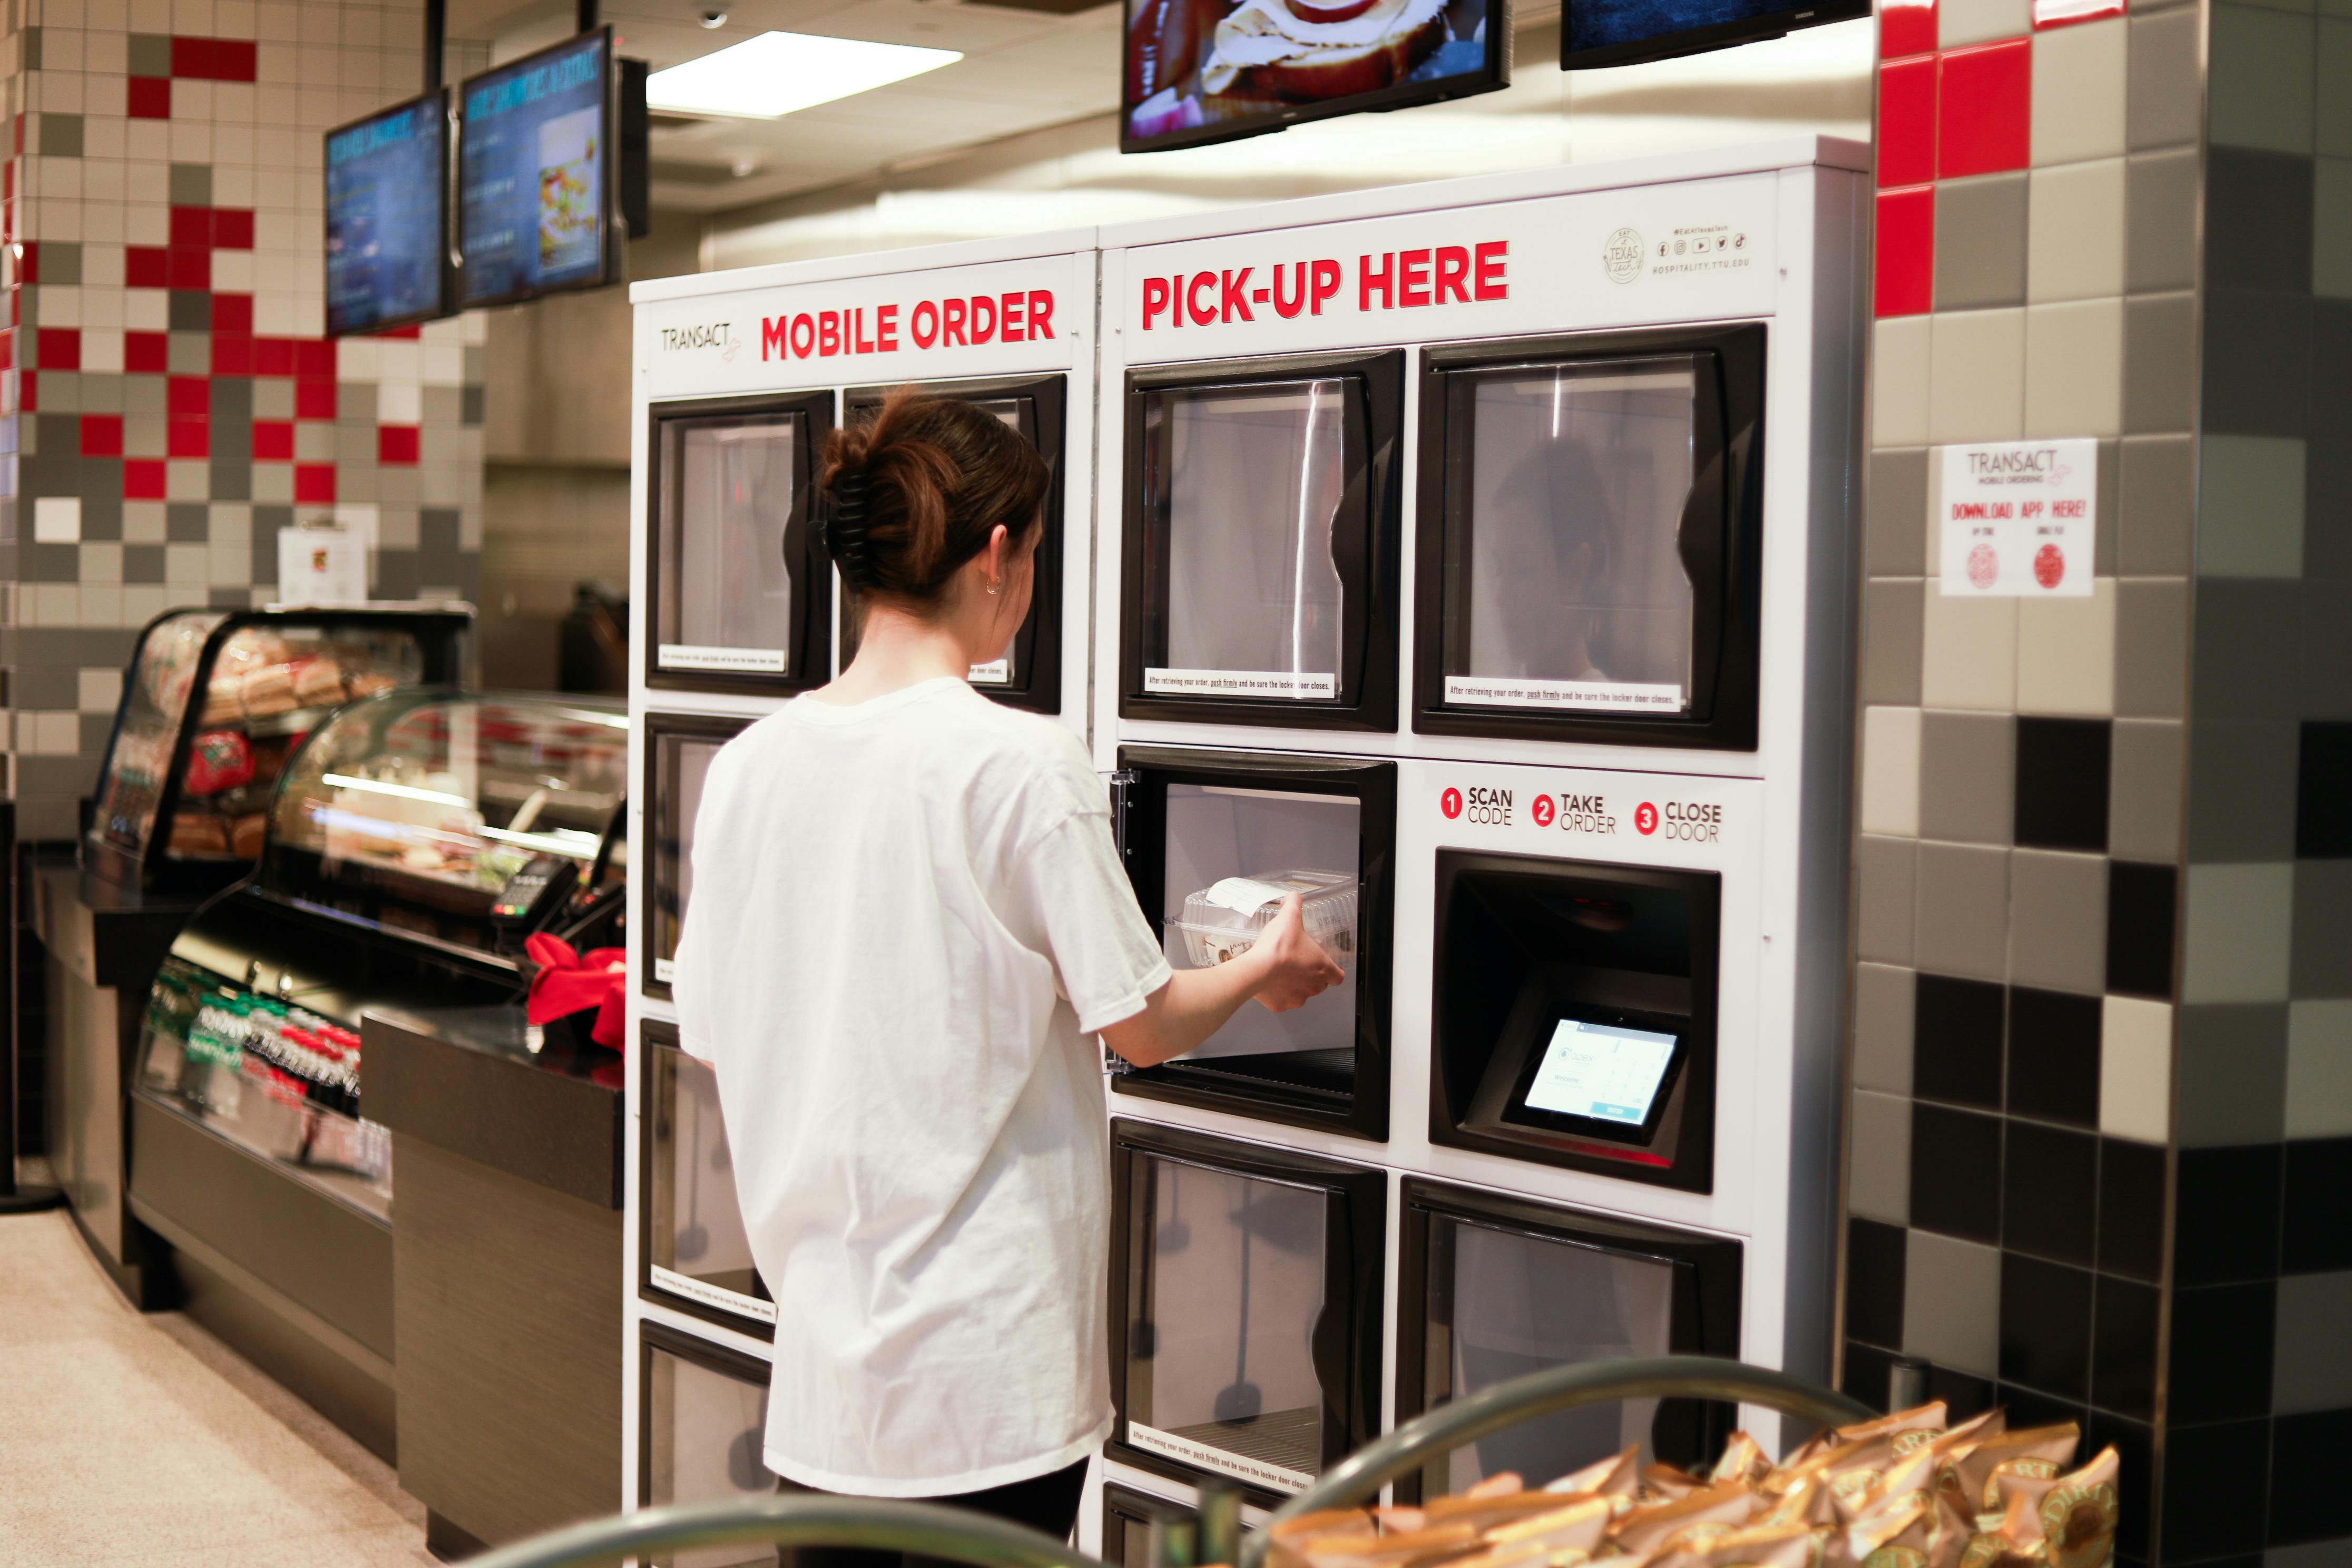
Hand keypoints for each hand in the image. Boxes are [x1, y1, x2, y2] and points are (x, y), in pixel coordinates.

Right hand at [1249, 894, 1344, 1013]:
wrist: (1256, 969)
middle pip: (1319, 985)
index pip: (1338, 976)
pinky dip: (1278, 994)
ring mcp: (1297, 998)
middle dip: (1310, 976)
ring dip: (1294, 985)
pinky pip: (1282, 1001)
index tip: (1324, 965)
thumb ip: (1294, 904)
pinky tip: (1269, 982)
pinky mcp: (1280, 1006)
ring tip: (1280, 971)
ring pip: (1301, 994)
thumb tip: (1293, 897)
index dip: (1332, 971)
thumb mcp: (1289, 917)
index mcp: (1322, 967)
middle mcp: (1314, 986)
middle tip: (1296, 962)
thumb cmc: (1278, 946)